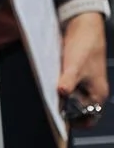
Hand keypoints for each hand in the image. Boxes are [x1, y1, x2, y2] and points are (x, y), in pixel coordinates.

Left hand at [58, 11, 108, 126]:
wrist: (84, 25)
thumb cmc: (85, 46)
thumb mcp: (75, 66)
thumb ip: (68, 81)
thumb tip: (61, 93)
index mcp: (98, 94)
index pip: (89, 119)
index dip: (76, 122)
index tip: (60, 121)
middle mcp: (92, 91)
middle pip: (79, 110)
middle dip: (66, 109)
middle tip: (52, 106)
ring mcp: (85, 82)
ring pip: (72, 98)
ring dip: (62, 97)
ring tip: (50, 94)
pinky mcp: (77, 74)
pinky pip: (68, 86)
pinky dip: (60, 86)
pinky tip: (51, 82)